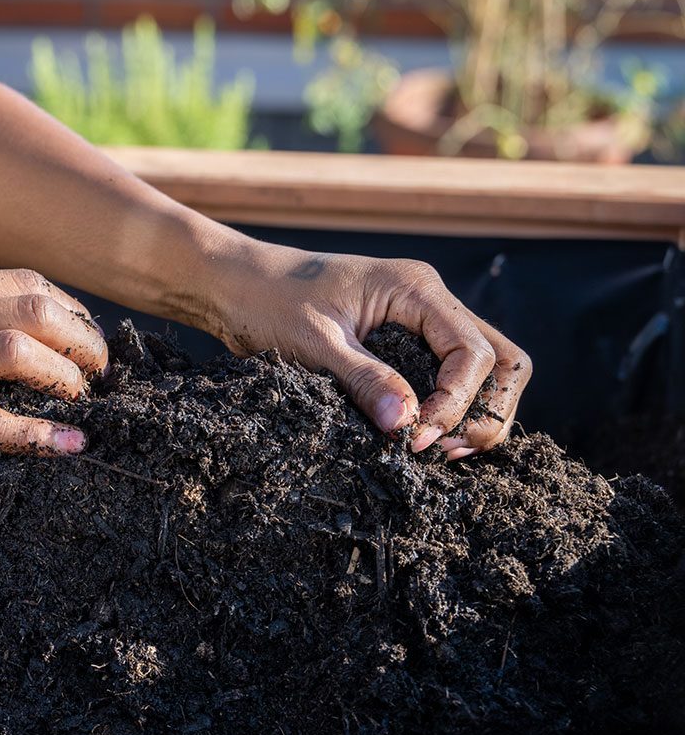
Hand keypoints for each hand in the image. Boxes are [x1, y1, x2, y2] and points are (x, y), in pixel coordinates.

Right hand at [0, 267, 107, 463]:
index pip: (23, 284)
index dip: (69, 310)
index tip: (83, 335)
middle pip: (35, 312)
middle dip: (83, 341)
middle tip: (99, 372)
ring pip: (18, 356)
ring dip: (65, 379)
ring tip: (81, 401)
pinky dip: (36, 436)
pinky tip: (67, 447)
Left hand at [209, 242, 531, 458]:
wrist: (234, 283)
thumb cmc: (267, 300)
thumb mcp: (314, 344)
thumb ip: (363, 379)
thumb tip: (406, 425)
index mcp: (416, 289)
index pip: (474, 352)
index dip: (457, 403)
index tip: (417, 439)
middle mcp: (428, 299)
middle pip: (501, 359)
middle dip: (486, 410)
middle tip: (444, 452)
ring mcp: (419, 319)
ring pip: (482, 368)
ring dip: (472, 412)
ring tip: (435, 450)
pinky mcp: (402, 340)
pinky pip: (447, 374)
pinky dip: (448, 407)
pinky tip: (420, 435)